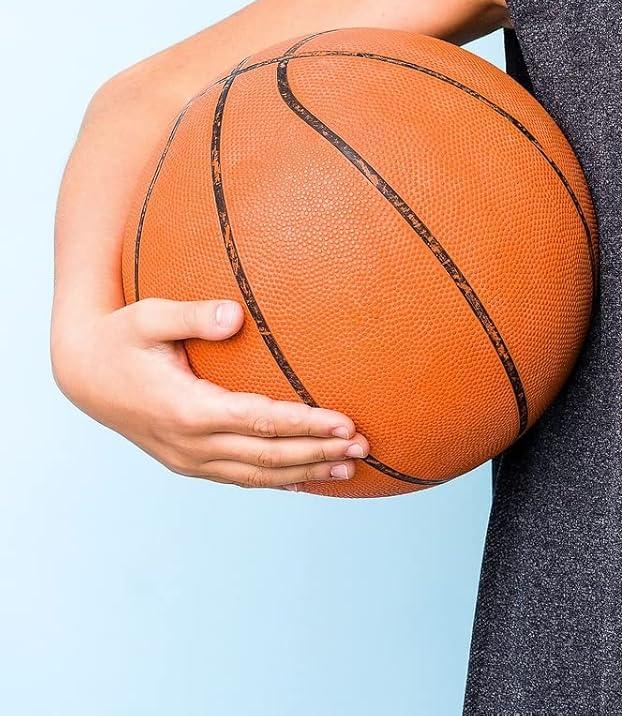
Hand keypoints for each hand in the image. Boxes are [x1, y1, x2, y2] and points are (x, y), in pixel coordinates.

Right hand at [51, 297, 369, 490]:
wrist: (83, 373)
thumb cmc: (122, 336)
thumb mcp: (149, 317)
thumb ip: (193, 315)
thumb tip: (234, 314)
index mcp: (186, 409)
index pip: (260, 423)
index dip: (306, 425)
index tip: (346, 423)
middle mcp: (189, 443)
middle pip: (266, 456)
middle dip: (318, 452)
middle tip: (365, 446)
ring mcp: (187, 458)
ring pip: (257, 475)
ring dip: (306, 472)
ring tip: (351, 468)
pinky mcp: (188, 461)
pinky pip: (240, 477)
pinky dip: (278, 480)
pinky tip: (311, 480)